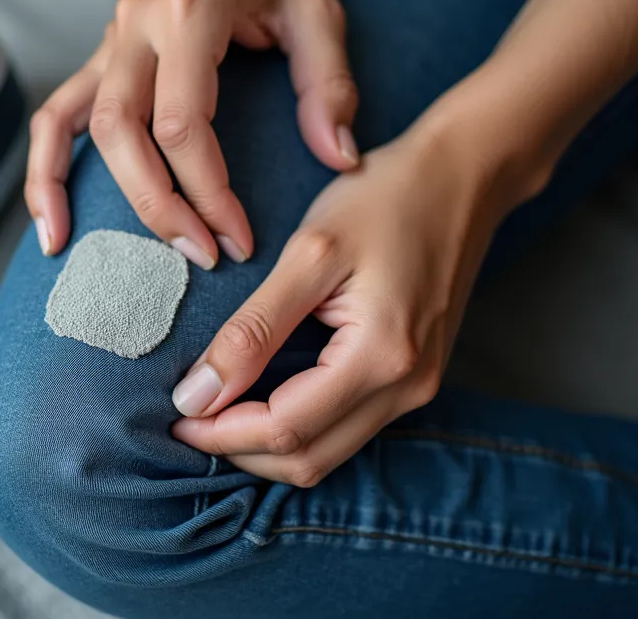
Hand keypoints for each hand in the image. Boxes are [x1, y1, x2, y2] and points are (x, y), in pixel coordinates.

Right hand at [25, 0, 361, 267]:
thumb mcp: (316, 7)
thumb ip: (327, 84)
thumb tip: (336, 156)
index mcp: (189, 10)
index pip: (183, 123)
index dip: (208, 191)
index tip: (238, 236)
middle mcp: (137, 25)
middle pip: (126, 134)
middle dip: (160, 205)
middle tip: (200, 254)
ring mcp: (110, 40)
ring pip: (83, 128)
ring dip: (99, 197)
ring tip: (117, 259)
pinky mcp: (101, 57)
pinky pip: (55, 116)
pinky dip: (42, 172)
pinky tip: (52, 225)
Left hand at [168, 102, 541, 486]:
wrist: (463, 177)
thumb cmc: (385, 198)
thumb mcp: (307, 254)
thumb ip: (252, 329)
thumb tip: (198, 393)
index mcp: (382, 356)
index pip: (286, 429)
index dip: (222, 433)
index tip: (174, 415)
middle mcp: (407, 388)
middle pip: (307, 459)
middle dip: (239, 449)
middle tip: (185, 419)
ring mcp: (416, 390)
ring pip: (326, 454)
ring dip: (265, 445)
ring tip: (213, 412)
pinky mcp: (413, 380)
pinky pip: (345, 429)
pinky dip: (295, 427)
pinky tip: (257, 398)